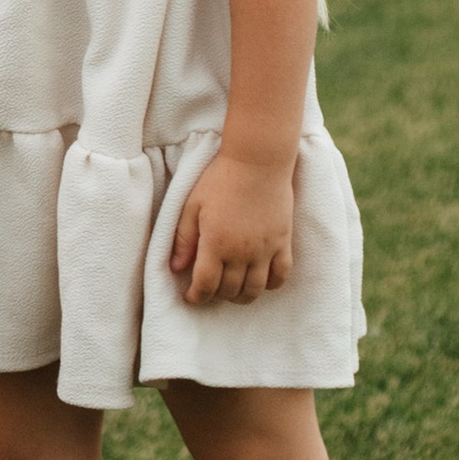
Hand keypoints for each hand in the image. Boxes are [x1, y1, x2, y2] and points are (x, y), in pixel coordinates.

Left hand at [170, 144, 295, 304]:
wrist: (258, 161)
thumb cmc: (220, 179)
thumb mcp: (192, 205)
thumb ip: (183, 239)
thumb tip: (175, 267)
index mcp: (216, 243)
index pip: (206, 285)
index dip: (196, 297)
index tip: (191, 298)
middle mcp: (242, 252)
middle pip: (230, 291)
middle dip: (216, 296)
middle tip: (209, 289)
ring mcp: (265, 249)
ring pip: (255, 290)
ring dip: (242, 297)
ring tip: (232, 290)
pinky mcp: (283, 242)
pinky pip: (281, 275)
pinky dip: (271, 285)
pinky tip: (260, 281)